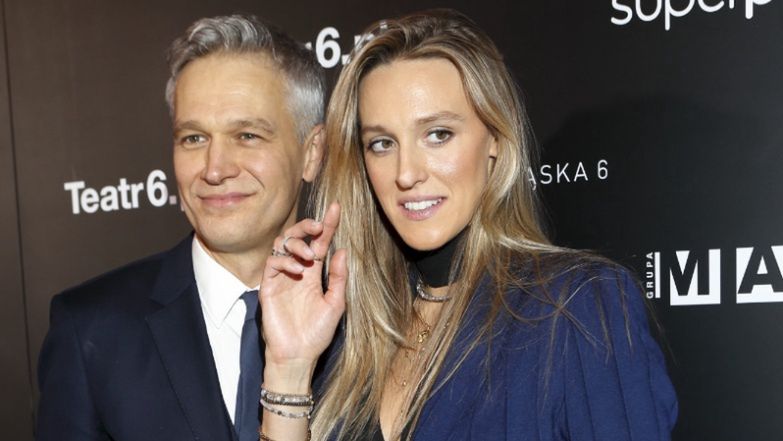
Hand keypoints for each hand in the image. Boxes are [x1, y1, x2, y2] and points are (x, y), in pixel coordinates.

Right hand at [259, 202, 346, 370]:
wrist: (298, 355)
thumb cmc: (317, 332)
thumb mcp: (335, 304)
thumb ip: (339, 278)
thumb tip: (342, 250)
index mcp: (313, 273)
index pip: (320, 242)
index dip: (328, 224)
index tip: (336, 207)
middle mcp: (296, 270)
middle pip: (297, 237)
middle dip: (306, 226)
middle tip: (318, 226)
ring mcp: (281, 277)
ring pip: (281, 245)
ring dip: (296, 243)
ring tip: (310, 254)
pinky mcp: (268, 287)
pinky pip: (272, 263)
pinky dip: (285, 261)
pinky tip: (298, 269)